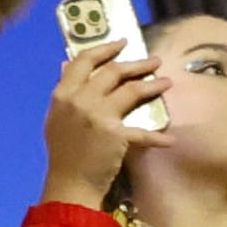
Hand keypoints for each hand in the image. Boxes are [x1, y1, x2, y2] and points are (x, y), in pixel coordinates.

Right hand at [42, 39, 159, 208]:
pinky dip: (157, 137)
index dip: (104, 48)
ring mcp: (98, 116)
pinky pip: (142, 132)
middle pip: (112, 72)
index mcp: (63, 94)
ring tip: (167, 82)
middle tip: (154, 61)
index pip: (84, 61)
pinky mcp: (115, 135)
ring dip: (152, 84)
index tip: (122, 42)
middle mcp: (80, 100)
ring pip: (131, 90)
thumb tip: (67, 65)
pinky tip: (170, 139)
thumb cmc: (63, 152)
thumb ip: (65, 90)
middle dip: (137, 63)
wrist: (69, 184)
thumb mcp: (57, 117)